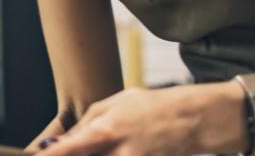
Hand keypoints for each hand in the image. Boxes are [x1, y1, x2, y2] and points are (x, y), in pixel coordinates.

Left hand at [38, 87, 203, 155]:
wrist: (189, 120)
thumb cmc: (149, 107)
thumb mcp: (114, 104)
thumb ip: (88, 122)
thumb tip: (65, 141)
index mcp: (107, 130)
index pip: (70, 149)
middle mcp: (119, 152)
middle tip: (73, 149)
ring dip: (96, 155)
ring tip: (112, 140)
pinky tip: (120, 148)